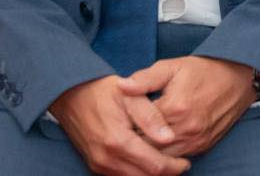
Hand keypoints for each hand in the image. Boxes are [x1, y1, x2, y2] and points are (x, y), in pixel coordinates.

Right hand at [50, 75, 187, 175]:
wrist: (73, 95)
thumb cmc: (105, 92)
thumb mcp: (131, 96)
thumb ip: (151, 116)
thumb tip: (169, 137)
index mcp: (118, 141)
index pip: (154, 165)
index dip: (174, 167)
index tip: (186, 162)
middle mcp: (106, 158)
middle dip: (165, 174)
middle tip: (181, 165)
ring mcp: (99, 164)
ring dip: (151, 175)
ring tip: (167, 164)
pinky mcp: (96, 166)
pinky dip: (137, 173)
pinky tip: (148, 163)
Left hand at [119, 56, 256, 157]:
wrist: (238, 79)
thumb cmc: (203, 70)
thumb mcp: (172, 67)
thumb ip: (145, 79)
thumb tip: (121, 86)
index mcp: (174, 108)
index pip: (138, 128)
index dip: (124, 127)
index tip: (114, 122)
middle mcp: (186, 129)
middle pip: (148, 148)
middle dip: (132, 144)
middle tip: (120, 136)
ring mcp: (195, 141)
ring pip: (161, 159)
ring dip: (147, 153)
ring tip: (134, 143)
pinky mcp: (202, 147)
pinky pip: (176, 159)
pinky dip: (163, 155)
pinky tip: (154, 146)